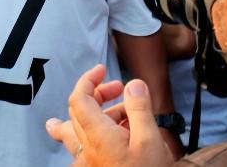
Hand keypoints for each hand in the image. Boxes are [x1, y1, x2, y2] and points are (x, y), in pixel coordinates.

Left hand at [46, 64, 173, 166]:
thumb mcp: (149, 139)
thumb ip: (139, 108)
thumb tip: (133, 84)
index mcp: (96, 135)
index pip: (79, 98)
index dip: (88, 80)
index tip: (103, 69)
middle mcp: (85, 148)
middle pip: (77, 111)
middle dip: (97, 94)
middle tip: (119, 89)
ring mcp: (86, 161)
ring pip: (77, 131)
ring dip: (96, 114)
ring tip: (120, 109)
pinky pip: (84, 147)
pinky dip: (96, 133)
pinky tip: (115, 133)